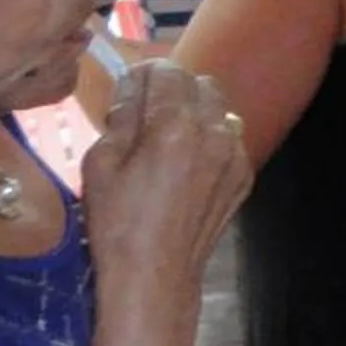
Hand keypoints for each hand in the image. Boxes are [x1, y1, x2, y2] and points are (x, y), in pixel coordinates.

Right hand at [81, 62, 247, 306]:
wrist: (156, 273)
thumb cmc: (117, 221)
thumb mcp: (101, 162)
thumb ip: (121, 117)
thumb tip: (132, 92)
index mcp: (176, 125)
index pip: (167, 72)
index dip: (143, 74)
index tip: (128, 88)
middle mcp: (215, 133)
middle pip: (200, 84)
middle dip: (172, 89)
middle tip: (144, 113)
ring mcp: (236, 155)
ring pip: (220, 110)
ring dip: (194, 112)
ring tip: (166, 139)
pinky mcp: (244, 176)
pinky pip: (229, 140)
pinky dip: (210, 139)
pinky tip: (185, 165)